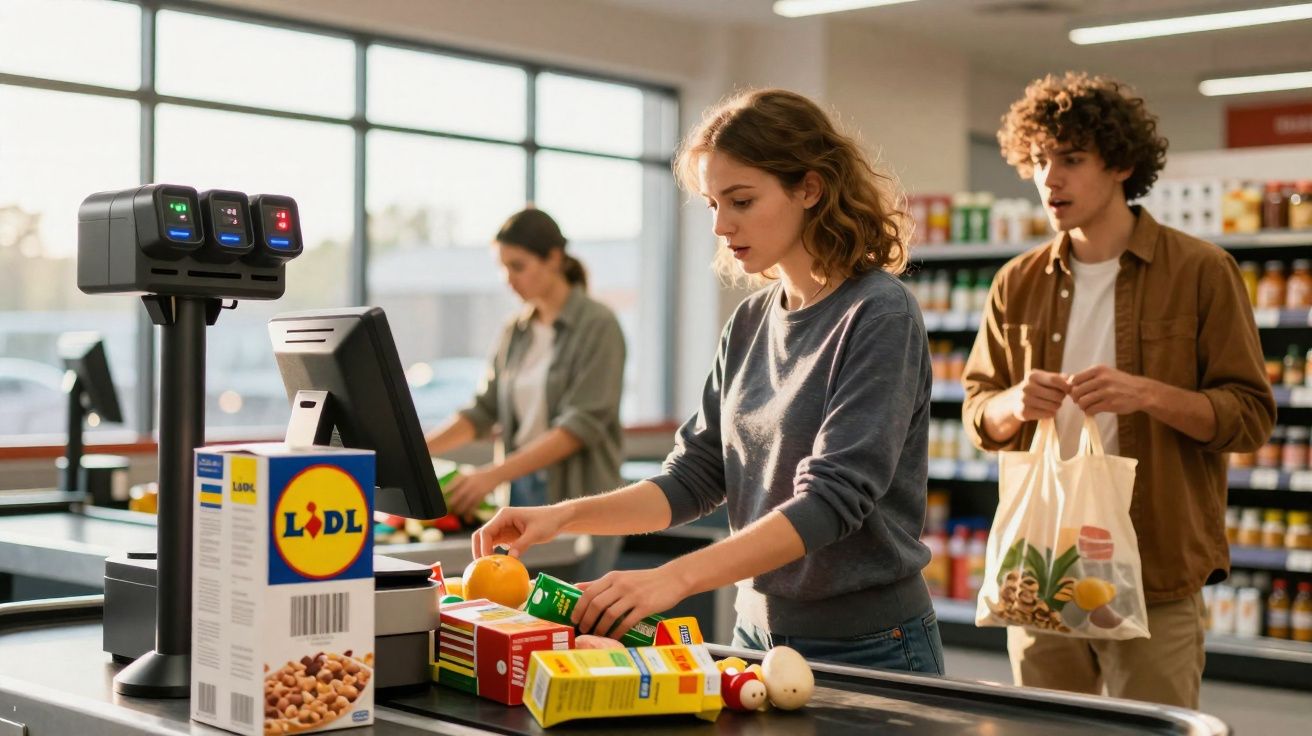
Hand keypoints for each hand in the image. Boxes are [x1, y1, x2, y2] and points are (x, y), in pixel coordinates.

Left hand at [444, 467, 499, 516]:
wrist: (495, 474)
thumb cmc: (480, 476)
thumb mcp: (468, 475)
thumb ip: (459, 482)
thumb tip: (447, 492)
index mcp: (463, 477)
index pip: (451, 485)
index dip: (445, 493)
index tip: (440, 499)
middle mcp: (469, 483)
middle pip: (457, 495)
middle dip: (451, 504)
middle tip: (447, 509)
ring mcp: (476, 489)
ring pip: (465, 502)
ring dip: (460, 510)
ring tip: (457, 513)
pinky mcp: (482, 495)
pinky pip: (474, 506)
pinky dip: (470, 513)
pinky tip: (468, 518)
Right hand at [471, 504, 567, 558]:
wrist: (557, 519)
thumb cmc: (548, 522)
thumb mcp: (535, 534)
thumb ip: (522, 545)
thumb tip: (510, 558)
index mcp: (504, 515)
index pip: (486, 531)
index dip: (483, 546)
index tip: (487, 560)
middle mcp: (501, 521)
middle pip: (481, 535)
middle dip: (478, 550)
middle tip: (480, 566)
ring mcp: (503, 528)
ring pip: (486, 541)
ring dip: (484, 553)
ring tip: (486, 568)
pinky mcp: (508, 536)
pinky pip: (495, 545)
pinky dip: (493, 554)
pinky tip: (496, 565)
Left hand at [573, 567, 689, 640]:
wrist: (672, 579)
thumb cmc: (644, 580)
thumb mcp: (621, 577)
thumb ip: (600, 584)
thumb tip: (576, 588)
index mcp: (613, 577)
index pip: (589, 592)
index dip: (578, 607)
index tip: (573, 619)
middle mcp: (621, 585)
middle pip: (596, 604)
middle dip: (587, 620)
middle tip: (583, 630)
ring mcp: (633, 595)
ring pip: (609, 614)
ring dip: (600, 628)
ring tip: (597, 635)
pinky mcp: (645, 606)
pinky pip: (626, 622)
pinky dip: (617, 632)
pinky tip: (614, 637)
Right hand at [1003, 369, 1069, 420]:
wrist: (1013, 401)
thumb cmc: (1035, 388)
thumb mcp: (1043, 378)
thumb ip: (1059, 377)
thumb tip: (1072, 380)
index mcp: (1032, 375)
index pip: (1055, 380)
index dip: (1066, 386)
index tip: (1068, 390)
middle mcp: (1027, 387)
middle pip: (1056, 395)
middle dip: (1061, 397)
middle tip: (1058, 398)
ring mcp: (1024, 400)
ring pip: (1054, 406)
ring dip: (1057, 406)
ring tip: (1052, 404)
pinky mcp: (1024, 412)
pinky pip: (1048, 414)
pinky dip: (1051, 413)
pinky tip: (1046, 410)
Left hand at [1068, 365, 1149, 415]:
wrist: (1141, 391)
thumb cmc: (1119, 383)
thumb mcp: (1106, 373)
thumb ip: (1088, 377)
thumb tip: (1067, 383)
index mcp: (1099, 370)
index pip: (1074, 379)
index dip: (1072, 387)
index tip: (1077, 392)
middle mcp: (1102, 379)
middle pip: (1076, 391)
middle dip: (1076, 398)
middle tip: (1080, 401)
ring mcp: (1107, 392)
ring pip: (1082, 402)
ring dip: (1082, 406)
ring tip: (1086, 406)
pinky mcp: (1111, 404)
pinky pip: (1091, 410)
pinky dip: (1089, 412)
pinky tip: (1093, 411)